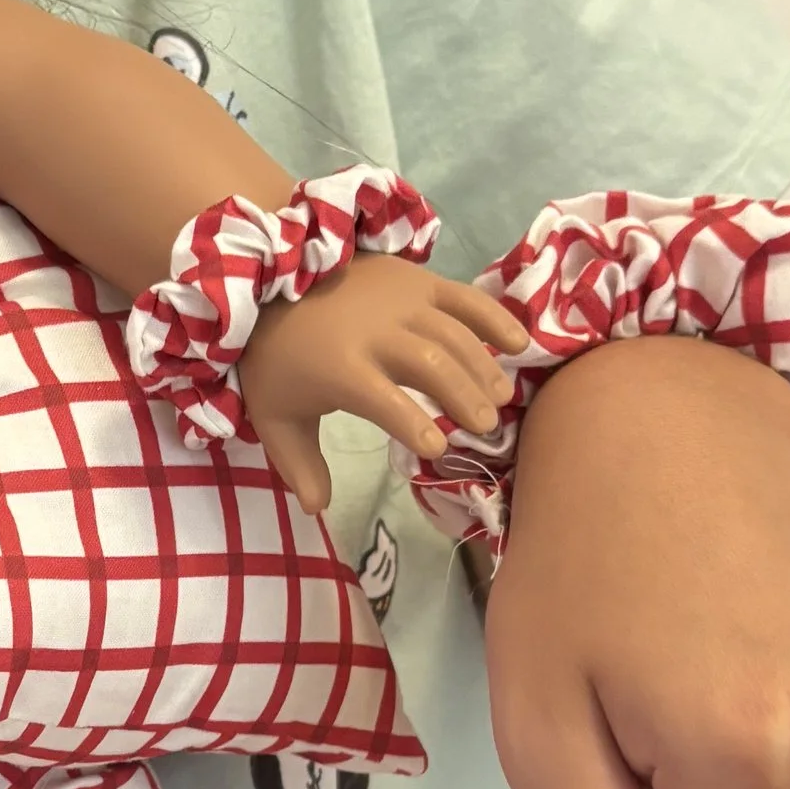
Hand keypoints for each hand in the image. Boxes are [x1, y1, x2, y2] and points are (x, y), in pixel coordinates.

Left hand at [238, 254, 527, 512]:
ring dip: (482, 368)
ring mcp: (401, 301)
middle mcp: (377, 331)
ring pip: (453, 335)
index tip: (436, 449)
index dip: (412, 424)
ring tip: (500, 399)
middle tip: (484, 428)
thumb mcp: (276, 417)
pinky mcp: (417, 279)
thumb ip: (299, 464)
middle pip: (431, 366)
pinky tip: (517, 344)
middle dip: (462, 398)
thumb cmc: (278, 359)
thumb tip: (318, 509)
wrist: (271, 281)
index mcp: (341, 368)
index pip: (384, 401)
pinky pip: (463, 297)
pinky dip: (493, 318)